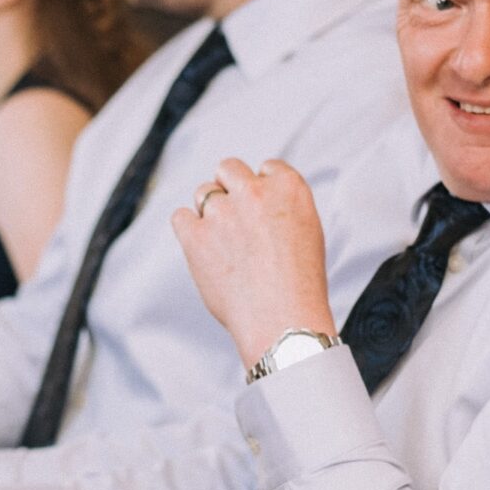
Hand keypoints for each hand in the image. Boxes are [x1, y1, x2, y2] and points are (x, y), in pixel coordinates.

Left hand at [171, 158, 335, 367]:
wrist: (283, 321)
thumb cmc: (300, 285)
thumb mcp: (308, 231)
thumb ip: (282, 205)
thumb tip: (255, 194)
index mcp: (288, 187)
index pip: (266, 167)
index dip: (262, 188)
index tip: (261, 210)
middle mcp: (254, 192)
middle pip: (229, 168)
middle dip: (230, 188)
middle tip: (236, 219)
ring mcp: (222, 212)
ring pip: (204, 192)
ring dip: (210, 211)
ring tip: (224, 244)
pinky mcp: (195, 235)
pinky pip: (180, 217)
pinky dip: (188, 229)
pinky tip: (202, 248)